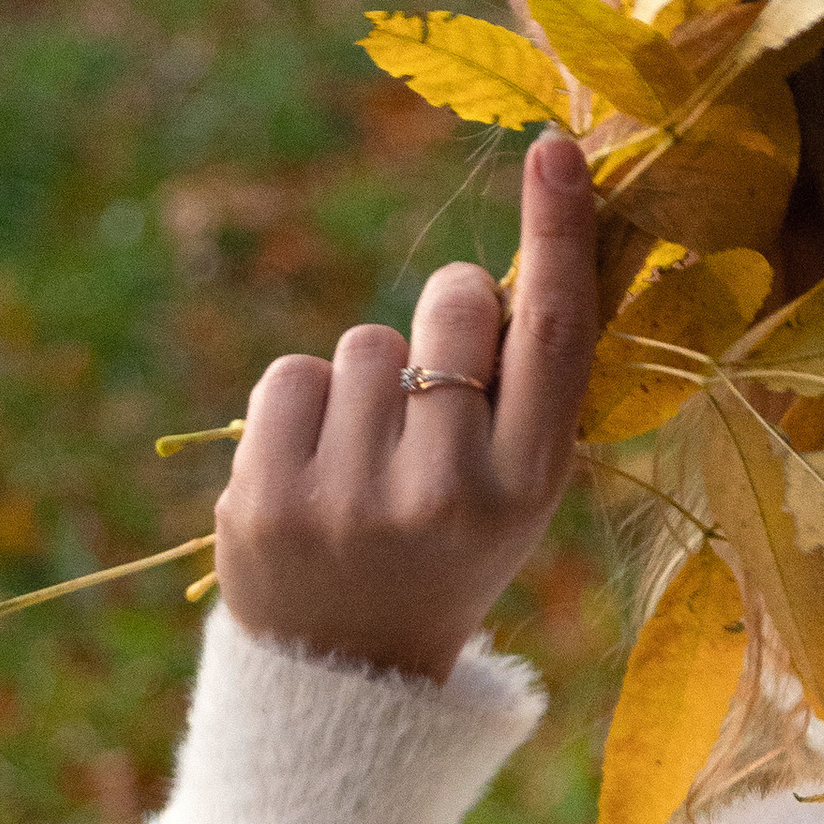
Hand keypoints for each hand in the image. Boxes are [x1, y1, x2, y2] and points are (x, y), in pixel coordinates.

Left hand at [215, 130, 596, 682]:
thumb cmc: (446, 553)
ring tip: (368, 461)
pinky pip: (291, 374)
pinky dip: (304, 405)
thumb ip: (522, 392)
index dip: (556, 234)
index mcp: (527, 491)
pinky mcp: (268, 497)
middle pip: (451, 305)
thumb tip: (521, 253)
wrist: (348, 673)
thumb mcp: (515, 493)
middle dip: (447, 314)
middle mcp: (445, 493)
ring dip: (367, 380)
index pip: (551, 336)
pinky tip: (316, 467)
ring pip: (364, 341)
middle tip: (435, 393)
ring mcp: (349, 498)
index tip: (554, 150)